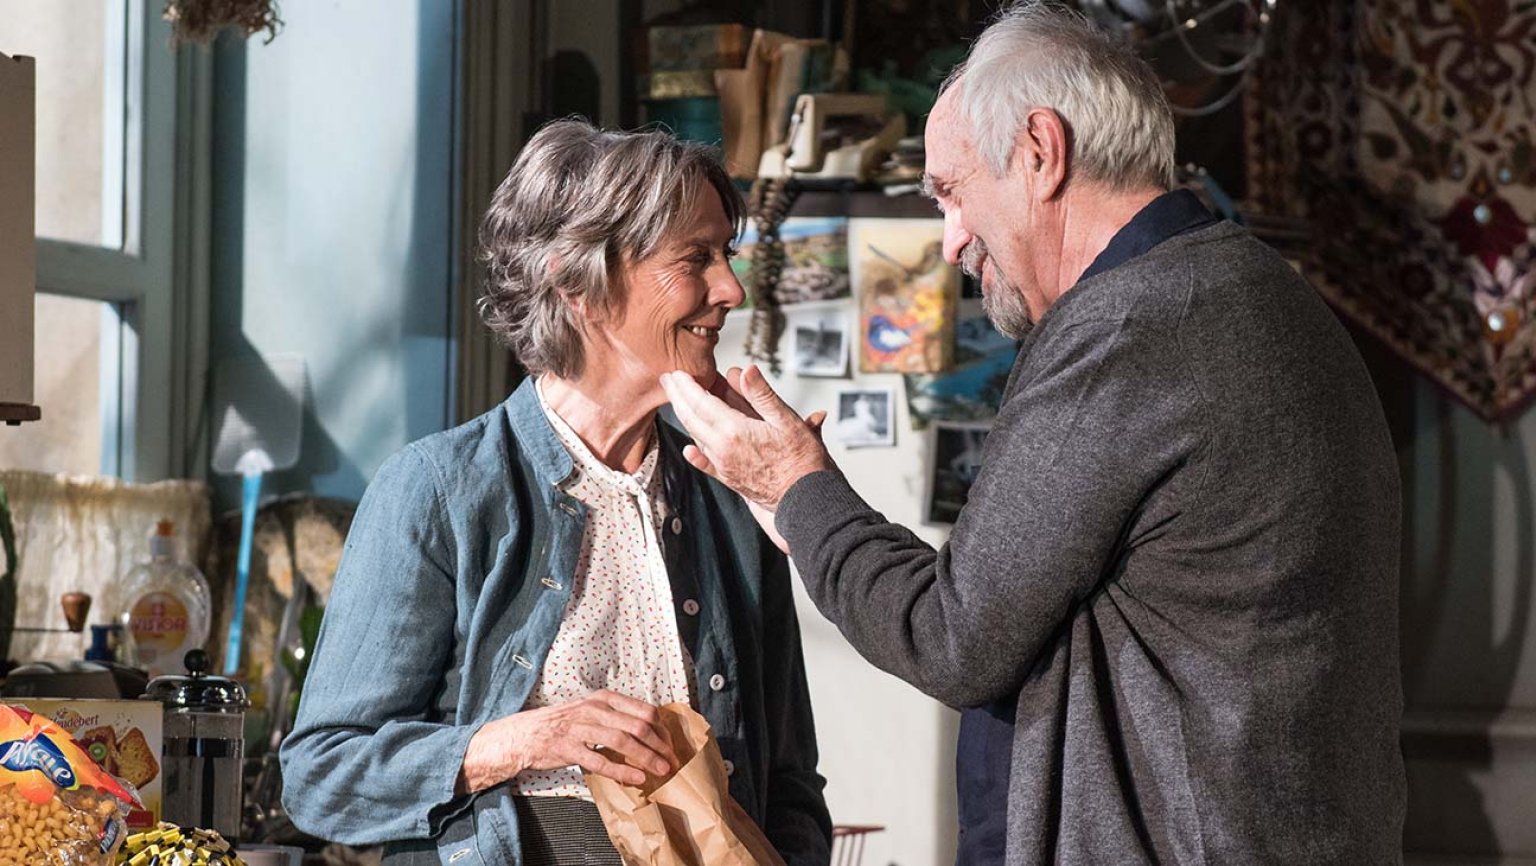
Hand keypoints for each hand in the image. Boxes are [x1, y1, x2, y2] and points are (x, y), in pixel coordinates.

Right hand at [457, 690, 677, 793]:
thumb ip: (616, 717)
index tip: (671, 746)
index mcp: (604, 698)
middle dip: (660, 746)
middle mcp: (595, 709)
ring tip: (661, 771)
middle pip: (639, 725)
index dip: (663, 730)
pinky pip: (601, 760)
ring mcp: (581, 728)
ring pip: (624, 741)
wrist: (524, 734)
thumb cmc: (562, 724)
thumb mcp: (591, 711)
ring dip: (647, 758)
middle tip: (672, 762)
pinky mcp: (568, 748)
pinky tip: (636, 779)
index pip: (644, 710)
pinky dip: (622, 771)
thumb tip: (649, 732)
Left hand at [661, 365, 834, 513]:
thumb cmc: (802, 460)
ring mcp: (723, 465)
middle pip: (691, 417)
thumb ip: (761, 394)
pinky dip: (695, 454)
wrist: (806, 499)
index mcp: (734, 431)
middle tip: (668, 380)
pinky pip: (706, 464)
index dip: (687, 386)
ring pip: (696, 436)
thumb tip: (746, 370)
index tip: (678, 372)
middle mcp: (723, 449)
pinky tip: (689, 449)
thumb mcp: (787, 419)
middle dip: (677, 397)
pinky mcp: (729, 478)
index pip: (701, 402)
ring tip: (679, 401)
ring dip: (685, 416)